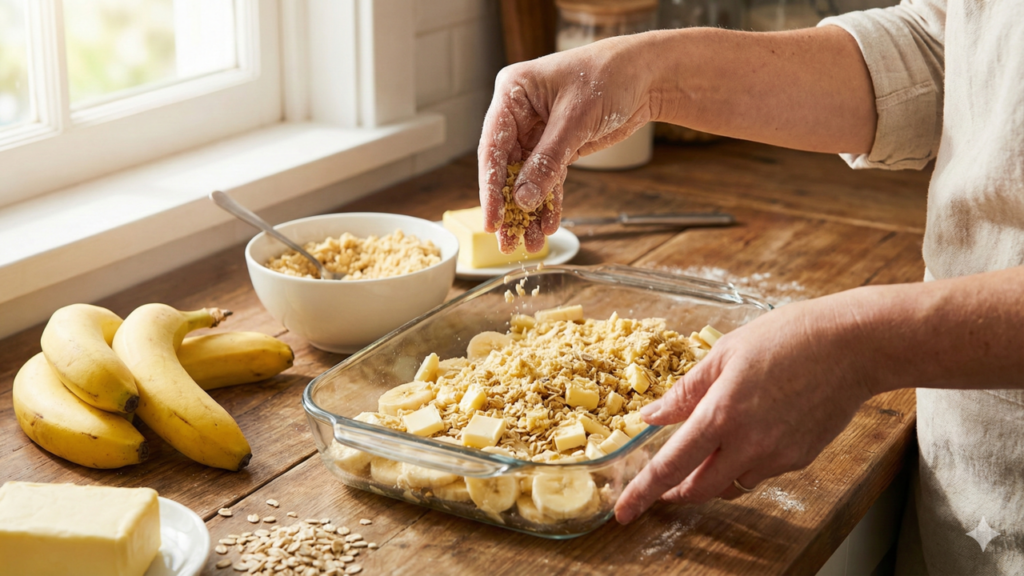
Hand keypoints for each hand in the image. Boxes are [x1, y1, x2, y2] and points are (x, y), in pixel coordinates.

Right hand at [478, 35, 659, 252]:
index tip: (492, 220)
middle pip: (505, 168)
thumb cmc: (610, 77)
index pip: (492, 147)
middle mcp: (519, 114)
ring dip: (528, 211)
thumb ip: (548, 160)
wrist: (646, 76)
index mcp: (512, 94)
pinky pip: (547, 180)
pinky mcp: (556, 147)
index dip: (490, 188)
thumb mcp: (576, 120)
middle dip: (508, 207)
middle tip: (506, 241)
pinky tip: (549, 224)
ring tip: (530, 242)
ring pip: (525, 179)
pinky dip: (549, 203)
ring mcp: (536, 132)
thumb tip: (523, 199)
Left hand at [614, 293, 875, 523]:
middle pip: (700, 489)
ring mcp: (777, 456)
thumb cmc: (787, 338)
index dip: (643, 492)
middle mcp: (747, 444)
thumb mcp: (724, 353)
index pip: (670, 466)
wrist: (852, 346)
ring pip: (732, 484)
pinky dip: (745, 464)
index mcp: (720, 415)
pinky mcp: (800, 459)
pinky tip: (751, 436)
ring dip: (712, 478)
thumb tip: (652, 415)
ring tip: (708, 453)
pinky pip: (761, 473)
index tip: (624, 511)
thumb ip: (685, 391)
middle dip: (676, 493)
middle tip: (664, 487)